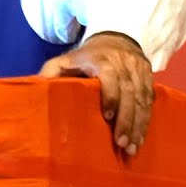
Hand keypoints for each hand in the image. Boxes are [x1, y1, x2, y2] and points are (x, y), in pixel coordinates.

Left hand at [38, 32, 153, 155]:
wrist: (116, 38)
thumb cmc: (85, 56)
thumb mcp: (65, 59)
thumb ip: (51, 72)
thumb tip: (36, 90)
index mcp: (101, 59)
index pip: (110, 77)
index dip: (110, 96)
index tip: (107, 117)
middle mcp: (123, 64)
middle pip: (129, 93)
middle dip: (126, 120)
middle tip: (121, 144)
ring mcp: (138, 70)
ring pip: (142, 99)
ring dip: (138, 125)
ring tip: (132, 148)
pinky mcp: (149, 77)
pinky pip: (149, 100)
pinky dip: (146, 120)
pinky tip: (140, 138)